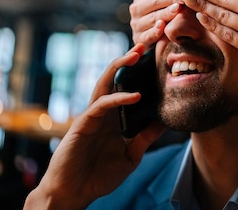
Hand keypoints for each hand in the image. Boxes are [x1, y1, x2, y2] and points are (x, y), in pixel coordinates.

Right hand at [23, 44, 164, 209]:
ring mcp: (92, 116)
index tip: (157, 57)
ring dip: (119, 67)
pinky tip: (135, 96)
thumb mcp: (130, 156)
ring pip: (104, 84)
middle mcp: (103, 112)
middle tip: (146, 43)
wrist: (73, 194)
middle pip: (115, 79)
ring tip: (136, 54)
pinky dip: (117, 98)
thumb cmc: (98, 176)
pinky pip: (101, 106)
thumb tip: (165, 121)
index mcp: (114, 117)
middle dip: (128, 60)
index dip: (140, 73)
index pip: (127, 88)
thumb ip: (145, 138)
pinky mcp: (83, 125)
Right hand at [129, 0, 177, 46]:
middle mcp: (136, 7)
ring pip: (152, 17)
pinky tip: (163, 27)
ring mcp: (136, 24)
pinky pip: (146, 36)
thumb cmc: (161, 5)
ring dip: (165, 13)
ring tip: (178, 9)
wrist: (155, 33)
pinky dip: (154, 32)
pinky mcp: (139, 40)